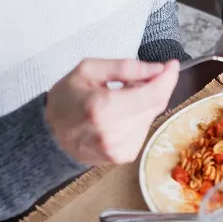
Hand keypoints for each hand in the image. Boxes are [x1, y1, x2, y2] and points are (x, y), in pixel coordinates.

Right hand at [45, 58, 179, 165]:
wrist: (50, 134)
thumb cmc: (67, 98)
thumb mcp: (88, 70)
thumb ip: (126, 67)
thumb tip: (158, 70)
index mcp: (102, 106)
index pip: (152, 94)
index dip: (167, 78)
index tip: (172, 65)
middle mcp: (112, 131)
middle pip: (155, 105)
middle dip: (155, 88)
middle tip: (141, 77)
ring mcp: (118, 147)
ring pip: (150, 117)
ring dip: (144, 104)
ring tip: (122, 99)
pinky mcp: (122, 156)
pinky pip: (143, 130)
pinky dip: (137, 119)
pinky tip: (120, 116)